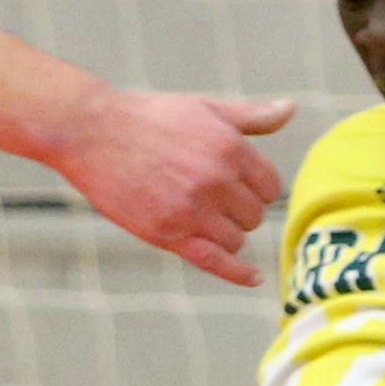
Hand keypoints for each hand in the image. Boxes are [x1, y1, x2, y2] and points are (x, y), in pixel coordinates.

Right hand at [44, 87, 293, 287]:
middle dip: (240, 210)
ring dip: (227, 233)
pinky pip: (215, 262)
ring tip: (200, 217)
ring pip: (237, 239)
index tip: (238, 186)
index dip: (257, 188)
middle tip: (211, 199)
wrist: (94, 133)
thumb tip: (291, 109)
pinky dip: (238, 273)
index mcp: (230, 148)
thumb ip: (251, 115)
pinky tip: (254, 278)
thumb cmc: (149, 117)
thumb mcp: (204, 108)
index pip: (270, 186)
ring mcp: (192, 210)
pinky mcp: (168, 234)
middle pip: (254, 215)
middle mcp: (216, 180)